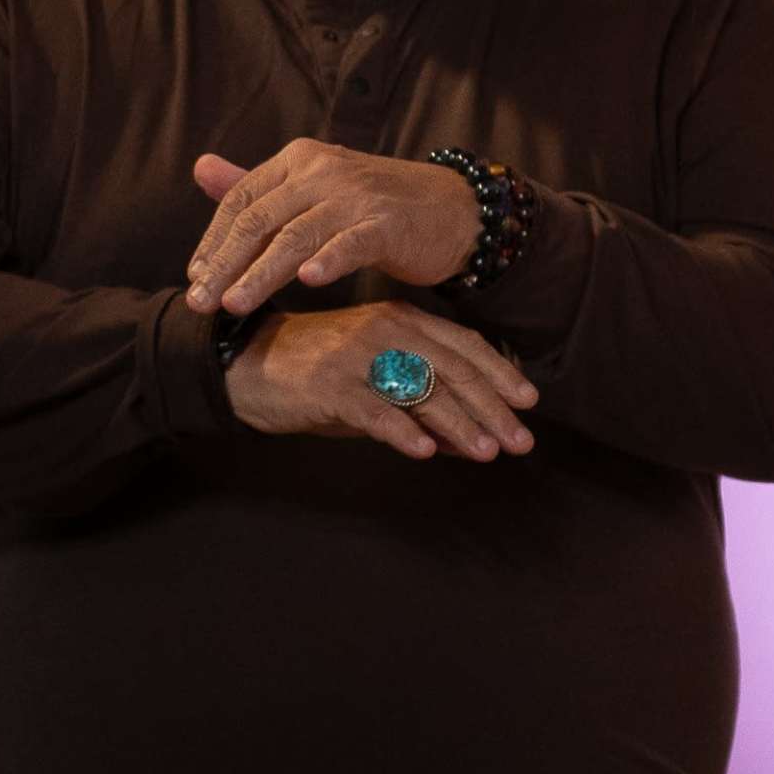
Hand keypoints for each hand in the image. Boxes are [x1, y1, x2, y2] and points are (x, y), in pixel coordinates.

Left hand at [187, 141, 479, 313]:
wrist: (453, 209)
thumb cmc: (374, 206)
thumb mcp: (311, 189)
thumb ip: (257, 185)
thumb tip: (199, 168)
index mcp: (298, 161)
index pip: (241, 199)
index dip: (213, 240)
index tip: (195, 277)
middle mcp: (322, 172)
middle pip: (259, 219)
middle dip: (225, 264)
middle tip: (201, 303)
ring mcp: (355, 196)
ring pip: (295, 236)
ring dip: (261, 273)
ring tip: (235, 305)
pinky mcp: (386, 223)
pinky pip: (350, 243)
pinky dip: (328, 260)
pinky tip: (307, 282)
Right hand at [222, 301, 537, 460]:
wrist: (245, 364)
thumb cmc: (315, 376)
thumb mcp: (375, 384)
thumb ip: (421, 408)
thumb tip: (472, 441)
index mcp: (401, 320)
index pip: (464, 345)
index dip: (500, 374)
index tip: (529, 403)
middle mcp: (384, 330)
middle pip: (452, 369)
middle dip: (491, 408)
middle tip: (520, 441)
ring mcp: (357, 355)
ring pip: (421, 390)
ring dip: (458, 424)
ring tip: (485, 452)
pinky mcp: (329, 383)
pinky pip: (374, 410)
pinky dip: (402, 431)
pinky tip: (425, 452)